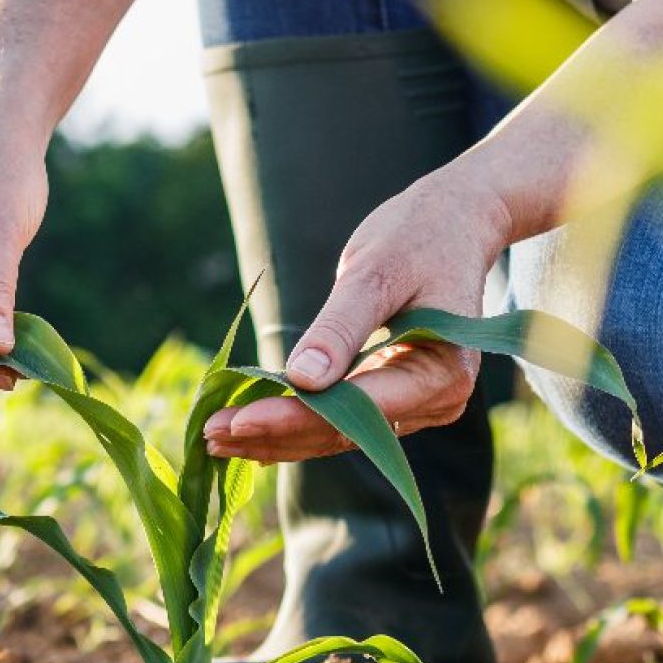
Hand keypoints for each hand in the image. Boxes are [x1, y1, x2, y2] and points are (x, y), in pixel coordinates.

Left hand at [202, 170, 511, 461]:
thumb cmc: (418, 237)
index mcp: (442, 372)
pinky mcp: (394, 399)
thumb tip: (302, 380)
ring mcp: (417, 406)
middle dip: (275, 434)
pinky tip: (247, 431)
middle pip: (344, 432)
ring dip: (276, 438)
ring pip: (337, 435)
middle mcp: (437, 401)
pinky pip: (340, 421)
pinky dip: (294, 424)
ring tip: (215, 438)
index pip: (358, 409)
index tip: (238, 420)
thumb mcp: (376, 271)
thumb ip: (340, 327)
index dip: (295, 418)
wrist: (453, 225)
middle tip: (209, 433)